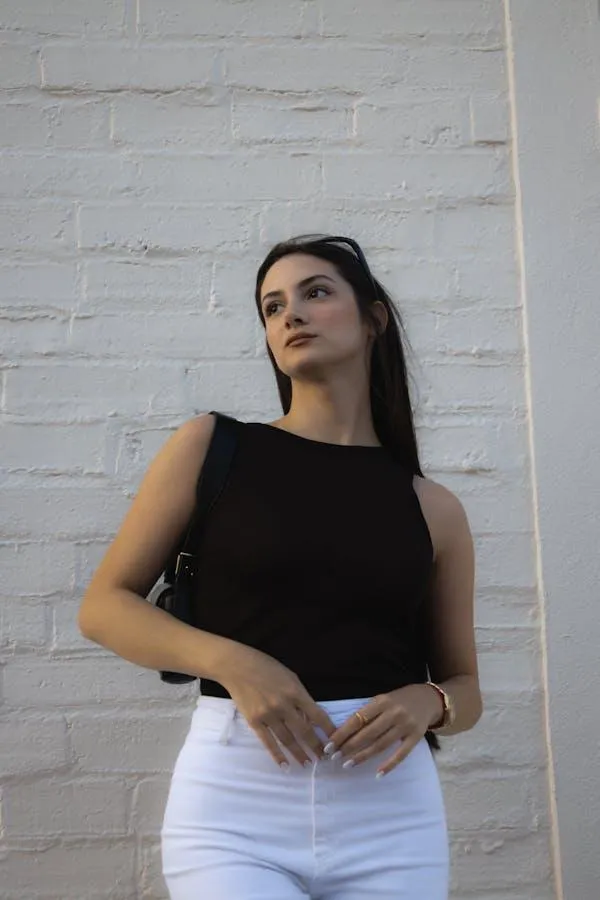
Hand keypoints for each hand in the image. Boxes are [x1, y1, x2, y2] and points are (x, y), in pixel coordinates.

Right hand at [218, 644, 337, 770]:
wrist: (237, 666)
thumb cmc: (267, 668)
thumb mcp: (290, 677)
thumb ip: (300, 697)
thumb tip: (310, 718)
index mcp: (295, 692)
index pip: (318, 715)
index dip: (328, 730)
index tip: (335, 741)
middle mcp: (283, 705)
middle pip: (304, 731)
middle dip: (316, 747)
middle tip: (324, 758)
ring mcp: (268, 715)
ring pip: (287, 740)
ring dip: (299, 754)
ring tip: (307, 763)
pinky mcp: (254, 721)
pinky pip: (268, 742)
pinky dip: (277, 756)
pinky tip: (285, 765)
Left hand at [323, 683, 443, 776]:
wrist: (428, 699)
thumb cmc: (399, 700)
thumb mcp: (382, 699)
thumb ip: (368, 713)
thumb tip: (344, 732)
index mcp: (382, 701)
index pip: (357, 719)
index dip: (342, 733)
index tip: (329, 744)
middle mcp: (393, 713)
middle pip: (367, 733)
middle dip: (349, 746)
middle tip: (335, 757)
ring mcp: (406, 726)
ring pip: (381, 745)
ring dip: (363, 756)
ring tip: (348, 764)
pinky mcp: (416, 737)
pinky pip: (401, 754)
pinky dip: (389, 765)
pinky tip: (378, 774)